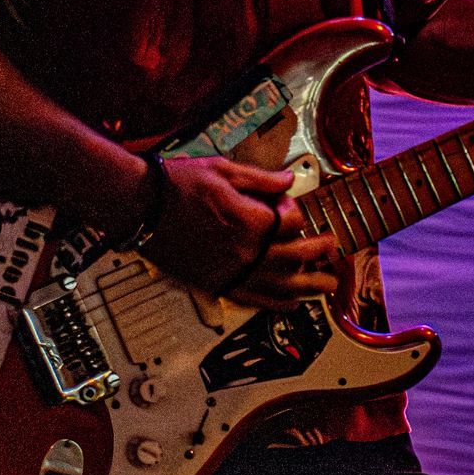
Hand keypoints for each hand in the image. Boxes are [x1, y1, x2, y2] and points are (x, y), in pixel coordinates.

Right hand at [146, 156, 341, 308]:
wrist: (142, 206)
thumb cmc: (178, 185)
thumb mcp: (226, 171)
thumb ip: (263, 179)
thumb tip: (289, 181)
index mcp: (251, 221)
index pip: (292, 222)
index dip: (294, 211)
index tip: (287, 205)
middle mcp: (246, 251)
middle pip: (295, 257)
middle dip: (318, 252)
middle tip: (331, 248)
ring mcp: (231, 272)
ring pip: (281, 285)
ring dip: (308, 286)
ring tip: (327, 285)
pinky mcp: (215, 285)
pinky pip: (254, 300)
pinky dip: (275, 303)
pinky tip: (289, 303)